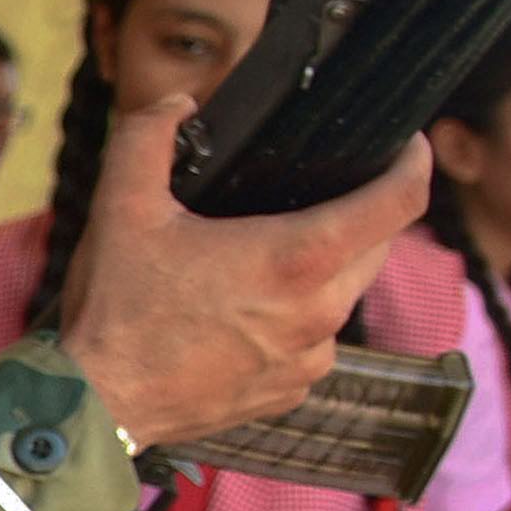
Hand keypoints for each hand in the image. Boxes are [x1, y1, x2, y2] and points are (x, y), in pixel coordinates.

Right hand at [58, 95, 430, 447]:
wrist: (96, 404)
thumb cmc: (115, 309)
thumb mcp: (122, 207)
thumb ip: (149, 139)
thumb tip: (180, 105)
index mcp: (297, 257)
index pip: (399, 202)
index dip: (414, 163)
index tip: (406, 145)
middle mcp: (320, 311)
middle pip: (378, 246)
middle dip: (360, 215)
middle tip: (315, 197)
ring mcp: (310, 357)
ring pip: (345, 295)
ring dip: (322, 271)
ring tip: (261, 260)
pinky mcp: (291, 391)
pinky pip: (314, 342)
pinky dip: (293, 321)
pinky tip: (242, 316)